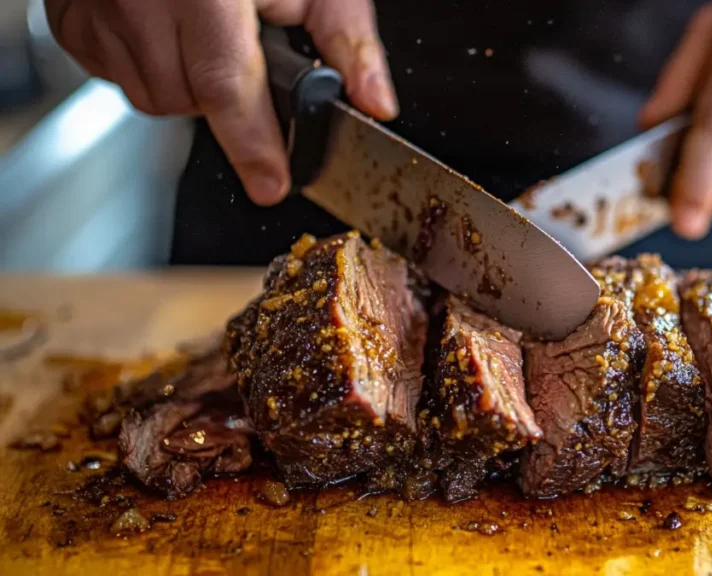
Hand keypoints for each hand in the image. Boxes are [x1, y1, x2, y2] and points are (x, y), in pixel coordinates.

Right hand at [46, 0, 396, 205]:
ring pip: (150, 97)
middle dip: (224, 100)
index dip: (254, 144)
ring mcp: (97, 8)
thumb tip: (376, 105)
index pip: (228, 87)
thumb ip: (349, 43)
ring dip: (186, 86)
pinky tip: (166, 34)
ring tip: (205, 38)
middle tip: (242, 56)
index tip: (272, 183)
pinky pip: (112, 76)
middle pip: (187, 102)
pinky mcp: (71, 18)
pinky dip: (145, 68)